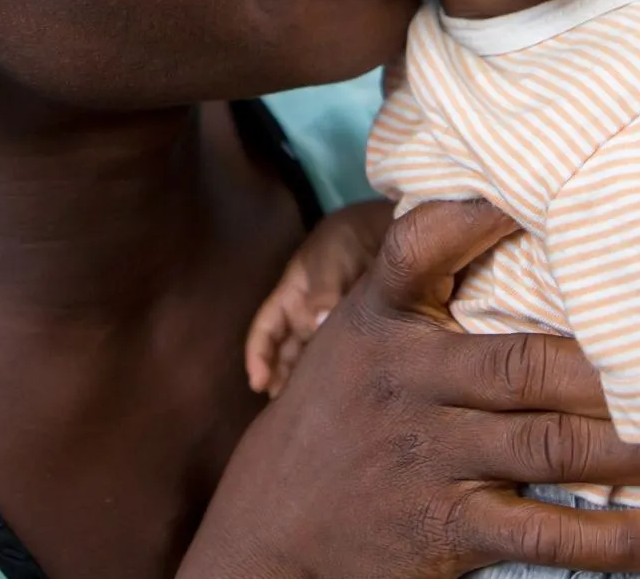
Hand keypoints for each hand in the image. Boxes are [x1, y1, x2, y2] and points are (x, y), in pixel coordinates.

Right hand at [181, 200, 639, 578]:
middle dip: (616, 362)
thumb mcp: (361, 329)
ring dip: (638, 446)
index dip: (481, 214)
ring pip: (552, 447)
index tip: (551, 188)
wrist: (269, 529)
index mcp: (386, 319)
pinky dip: (614, 536)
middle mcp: (408, 384)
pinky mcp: (445, 532)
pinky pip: (545, 533)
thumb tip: (515, 191)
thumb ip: (427, 272)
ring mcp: (428, 461)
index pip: (421, 248)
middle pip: (527, 363)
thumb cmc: (344, 408)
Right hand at [246, 200, 393, 396]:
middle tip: (286, 413)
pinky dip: (341, 372)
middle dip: (282, 381)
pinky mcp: (358, 330)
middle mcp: (307, 315)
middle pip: (287, 355)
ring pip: (313, 359)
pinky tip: (349, 392)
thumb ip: (324, 289)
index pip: (264, 331)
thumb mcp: (331, 256)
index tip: (257, 383)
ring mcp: (331, 324)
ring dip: (308, 382)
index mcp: (290, 297)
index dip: (257, 357)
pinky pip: (344, 354)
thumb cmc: (347, 238)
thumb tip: (317, 324)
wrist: (382, 227)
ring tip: (314, 410)